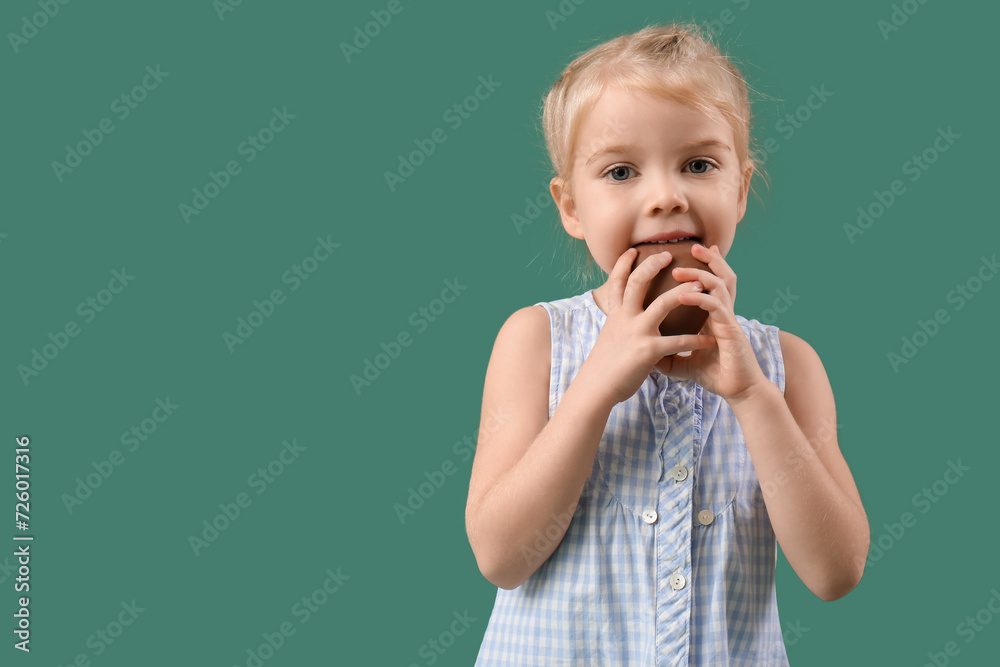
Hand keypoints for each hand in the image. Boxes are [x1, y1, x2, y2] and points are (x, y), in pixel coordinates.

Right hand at [585, 247, 716, 406]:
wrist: (596, 387)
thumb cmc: (604, 365)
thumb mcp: (609, 336)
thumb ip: (619, 323)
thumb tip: (624, 315)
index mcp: (616, 314)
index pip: (617, 282)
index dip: (623, 264)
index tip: (633, 250)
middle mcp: (625, 318)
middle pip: (638, 282)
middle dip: (653, 265)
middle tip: (669, 254)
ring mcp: (636, 333)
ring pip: (662, 304)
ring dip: (684, 293)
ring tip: (701, 286)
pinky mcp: (648, 351)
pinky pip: (678, 342)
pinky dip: (696, 340)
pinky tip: (710, 340)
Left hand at [653, 244, 769, 401]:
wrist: (737, 392)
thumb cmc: (715, 375)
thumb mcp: (683, 363)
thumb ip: (666, 353)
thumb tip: (643, 352)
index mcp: (713, 316)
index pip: (710, 284)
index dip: (704, 267)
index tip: (688, 253)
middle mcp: (722, 313)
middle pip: (720, 276)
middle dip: (708, 259)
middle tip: (691, 246)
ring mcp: (728, 320)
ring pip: (718, 286)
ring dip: (698, 274)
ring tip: (678, 268)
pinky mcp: (731, 331)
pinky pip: (716, 307)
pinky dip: (699, 298)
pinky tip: (683, 294)